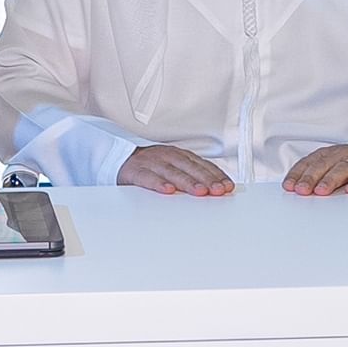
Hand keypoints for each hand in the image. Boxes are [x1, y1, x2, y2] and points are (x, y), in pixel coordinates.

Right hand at [118, 144, 233, 195]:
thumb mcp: (174, 166)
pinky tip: (168, 191)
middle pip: (189, 167)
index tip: (227, 186)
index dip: (216, 174)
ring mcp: (151, 162)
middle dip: (206, 179)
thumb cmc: (151, 166)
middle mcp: (167, 156)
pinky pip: (147, 177)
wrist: (119, 158)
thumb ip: (193, 174)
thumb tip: (218, 188)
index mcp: (178, 155)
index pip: (201, 164)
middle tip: (219, 190)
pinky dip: (158, 184)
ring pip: (172, 172)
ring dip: (187, 181)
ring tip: (200, 192)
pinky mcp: (135, 171)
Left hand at [283, 145, 347, 195]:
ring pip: (342, 168)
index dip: (298, 174)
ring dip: (331, 180)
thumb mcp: (335, 168)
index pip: (309, 163)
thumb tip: (297, 191)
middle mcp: (341, 154)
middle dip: (310, 178)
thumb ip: (319, 177)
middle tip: (302, 190)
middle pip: (323, 165)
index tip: (289, 186)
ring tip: (322, 191)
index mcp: (328, 155)